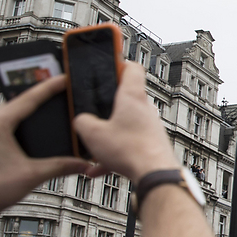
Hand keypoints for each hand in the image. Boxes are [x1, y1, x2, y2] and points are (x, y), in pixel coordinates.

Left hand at [0, 75, 89, 218]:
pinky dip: (16, 127)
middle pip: (16, 104)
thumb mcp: (31, 175)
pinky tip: (26, 133)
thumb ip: (60, 166)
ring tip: (43, 110)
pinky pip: (0, 127)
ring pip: (6, 116)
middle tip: (56, 93)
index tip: (63, 79)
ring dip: (25, 114)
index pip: (28, 99)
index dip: (49, 88)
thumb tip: (81, 163)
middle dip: (37, 99)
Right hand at [72, 63, 178, 182]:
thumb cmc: (131, 151)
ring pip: (125, 124)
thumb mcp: (92, 134)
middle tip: (93, 105)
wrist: (155, 175)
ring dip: (109, 132)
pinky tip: (96, 168)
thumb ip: (82, 121)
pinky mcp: (151, 144)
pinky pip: (128, 144)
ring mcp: (150, 127)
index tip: (108, 60)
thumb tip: (81, 121)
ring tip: (91, 145)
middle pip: (126, 97)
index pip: (131, 68)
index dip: (118, 62)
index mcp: (131, 97)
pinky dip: (113, 153)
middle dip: (107, 102)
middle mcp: (144, 109)